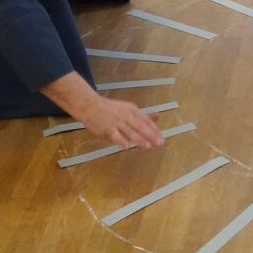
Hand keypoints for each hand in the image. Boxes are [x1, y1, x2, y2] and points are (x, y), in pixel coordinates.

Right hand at [42, 72, 165, 149]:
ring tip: (148, 146)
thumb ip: (143, 115)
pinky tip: (126, 146)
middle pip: (140, 126)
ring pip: (129, 131)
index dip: (155, 130)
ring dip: (139, 139)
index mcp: (132, 110)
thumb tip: (159, 117)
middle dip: (151, 135)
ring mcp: (116, 122)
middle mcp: (126, 116)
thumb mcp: (129, 109)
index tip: (162, 138)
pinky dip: (120, 140)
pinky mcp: (106, 129)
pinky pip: (114, 135)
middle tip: (160, 143)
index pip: (146, 121)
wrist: (90, 105)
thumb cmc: (111, 109)